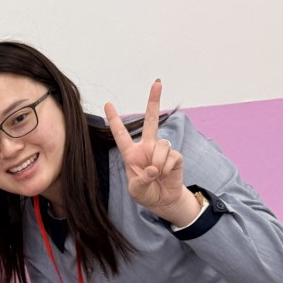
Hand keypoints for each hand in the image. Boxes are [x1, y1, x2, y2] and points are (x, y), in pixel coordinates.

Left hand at [105, 80, 193, 222]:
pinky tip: (165, 175)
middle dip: (154, 101)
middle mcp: (147, 147)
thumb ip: (141, 180)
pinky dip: (166, 168)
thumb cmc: (146, 193)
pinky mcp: (175, 156)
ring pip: (161, 145)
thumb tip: (152, 168)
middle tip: (157, 82)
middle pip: (150, 120)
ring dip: (158, 162)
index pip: (121, 134)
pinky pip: (171, 156)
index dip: (114, 120)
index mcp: (131, 153)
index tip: (107, 104)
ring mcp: (161, 150)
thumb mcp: (136, 190)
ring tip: (157, 174)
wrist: (163, 201)